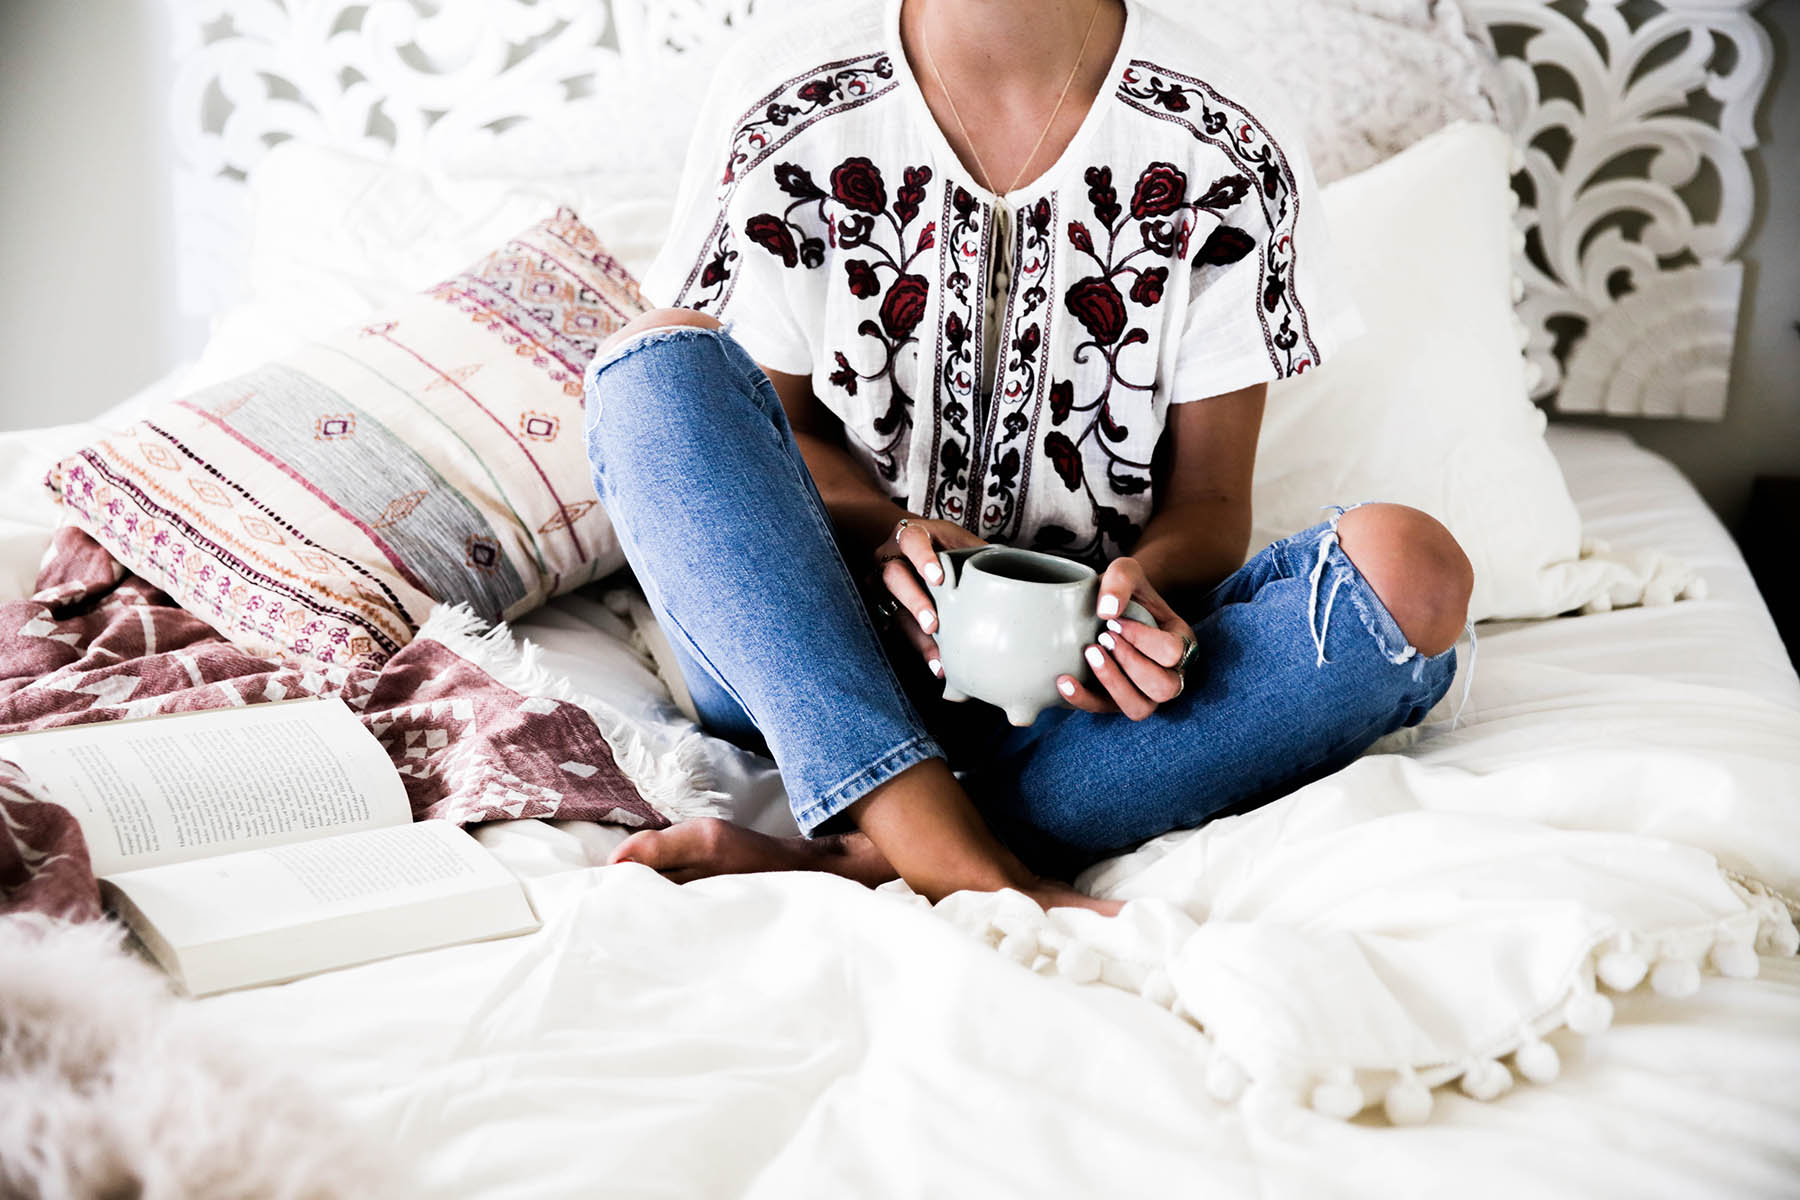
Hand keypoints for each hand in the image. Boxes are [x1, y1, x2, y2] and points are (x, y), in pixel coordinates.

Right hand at [869, 517, 987, 676]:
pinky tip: (937, 665)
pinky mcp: (885, 608)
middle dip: (914, 601)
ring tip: (939, 659)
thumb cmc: (942, 545)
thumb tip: (1017, 575)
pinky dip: (919, 648)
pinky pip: (897, 630)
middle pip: (893, 577)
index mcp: (911, 535)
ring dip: (916, 636)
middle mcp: (890, 558)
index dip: (922, 557)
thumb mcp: (958, 541)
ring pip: (892, 609)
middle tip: (933, 624)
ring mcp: (882, 584)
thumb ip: (979, 554)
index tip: (938, 578)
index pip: (911, 540)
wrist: (911, 548)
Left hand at [1056, 556, 1195, 720]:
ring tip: (1090, 653)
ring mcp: (1144, 691)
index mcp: (1181, 642)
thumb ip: (1120, 580)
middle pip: (1165, 688)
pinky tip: (1064, 680)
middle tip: (1104, 637)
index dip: (1143, 639)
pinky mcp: (1115, 699)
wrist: (1109, 605)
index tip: (1116, 621)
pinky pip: (1104, 711)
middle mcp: (1170, 673)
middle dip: (1130, 663)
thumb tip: (1106, 611)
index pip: (1173, 652)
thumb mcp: (1125, 571)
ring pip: (1140, 709)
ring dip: (1113, 683)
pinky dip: (1083, 698)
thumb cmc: (1124, 589)